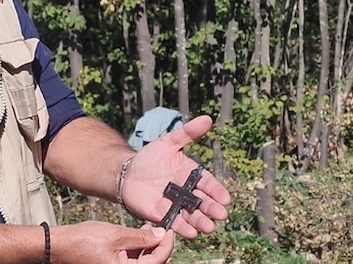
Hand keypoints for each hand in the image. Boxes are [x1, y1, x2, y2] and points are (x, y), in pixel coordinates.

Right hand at [52, 221, 173, 263]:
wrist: (61, 245)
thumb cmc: (84, 241)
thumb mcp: (117, 235)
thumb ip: (142, 237)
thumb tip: (160, 235)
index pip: (157, 261)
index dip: (166, 245)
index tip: (169, 231)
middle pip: (151, 263)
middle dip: (157, 247)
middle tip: (160, 230)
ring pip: (141, 262)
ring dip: (147, 247)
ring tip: (147, 229)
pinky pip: (130, 261)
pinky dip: (136, 249)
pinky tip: (135, 235)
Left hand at [122, 115, 230, 238]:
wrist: (127, 172)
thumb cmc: (150, 157)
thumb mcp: (169, 142)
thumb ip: (187, 133)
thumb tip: (207, 118)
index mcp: (192, 175)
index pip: (208, 184)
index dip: (217, 191)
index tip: (225, 198)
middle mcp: (187, 192)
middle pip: (203, 202)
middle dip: (213, 209)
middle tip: (221, 215)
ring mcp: (176, 205)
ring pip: (192, 215)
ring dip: (201, 221)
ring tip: (209, 227)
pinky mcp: (163, 215)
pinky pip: (175, 222)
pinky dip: (183, 228)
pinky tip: (192, 233)